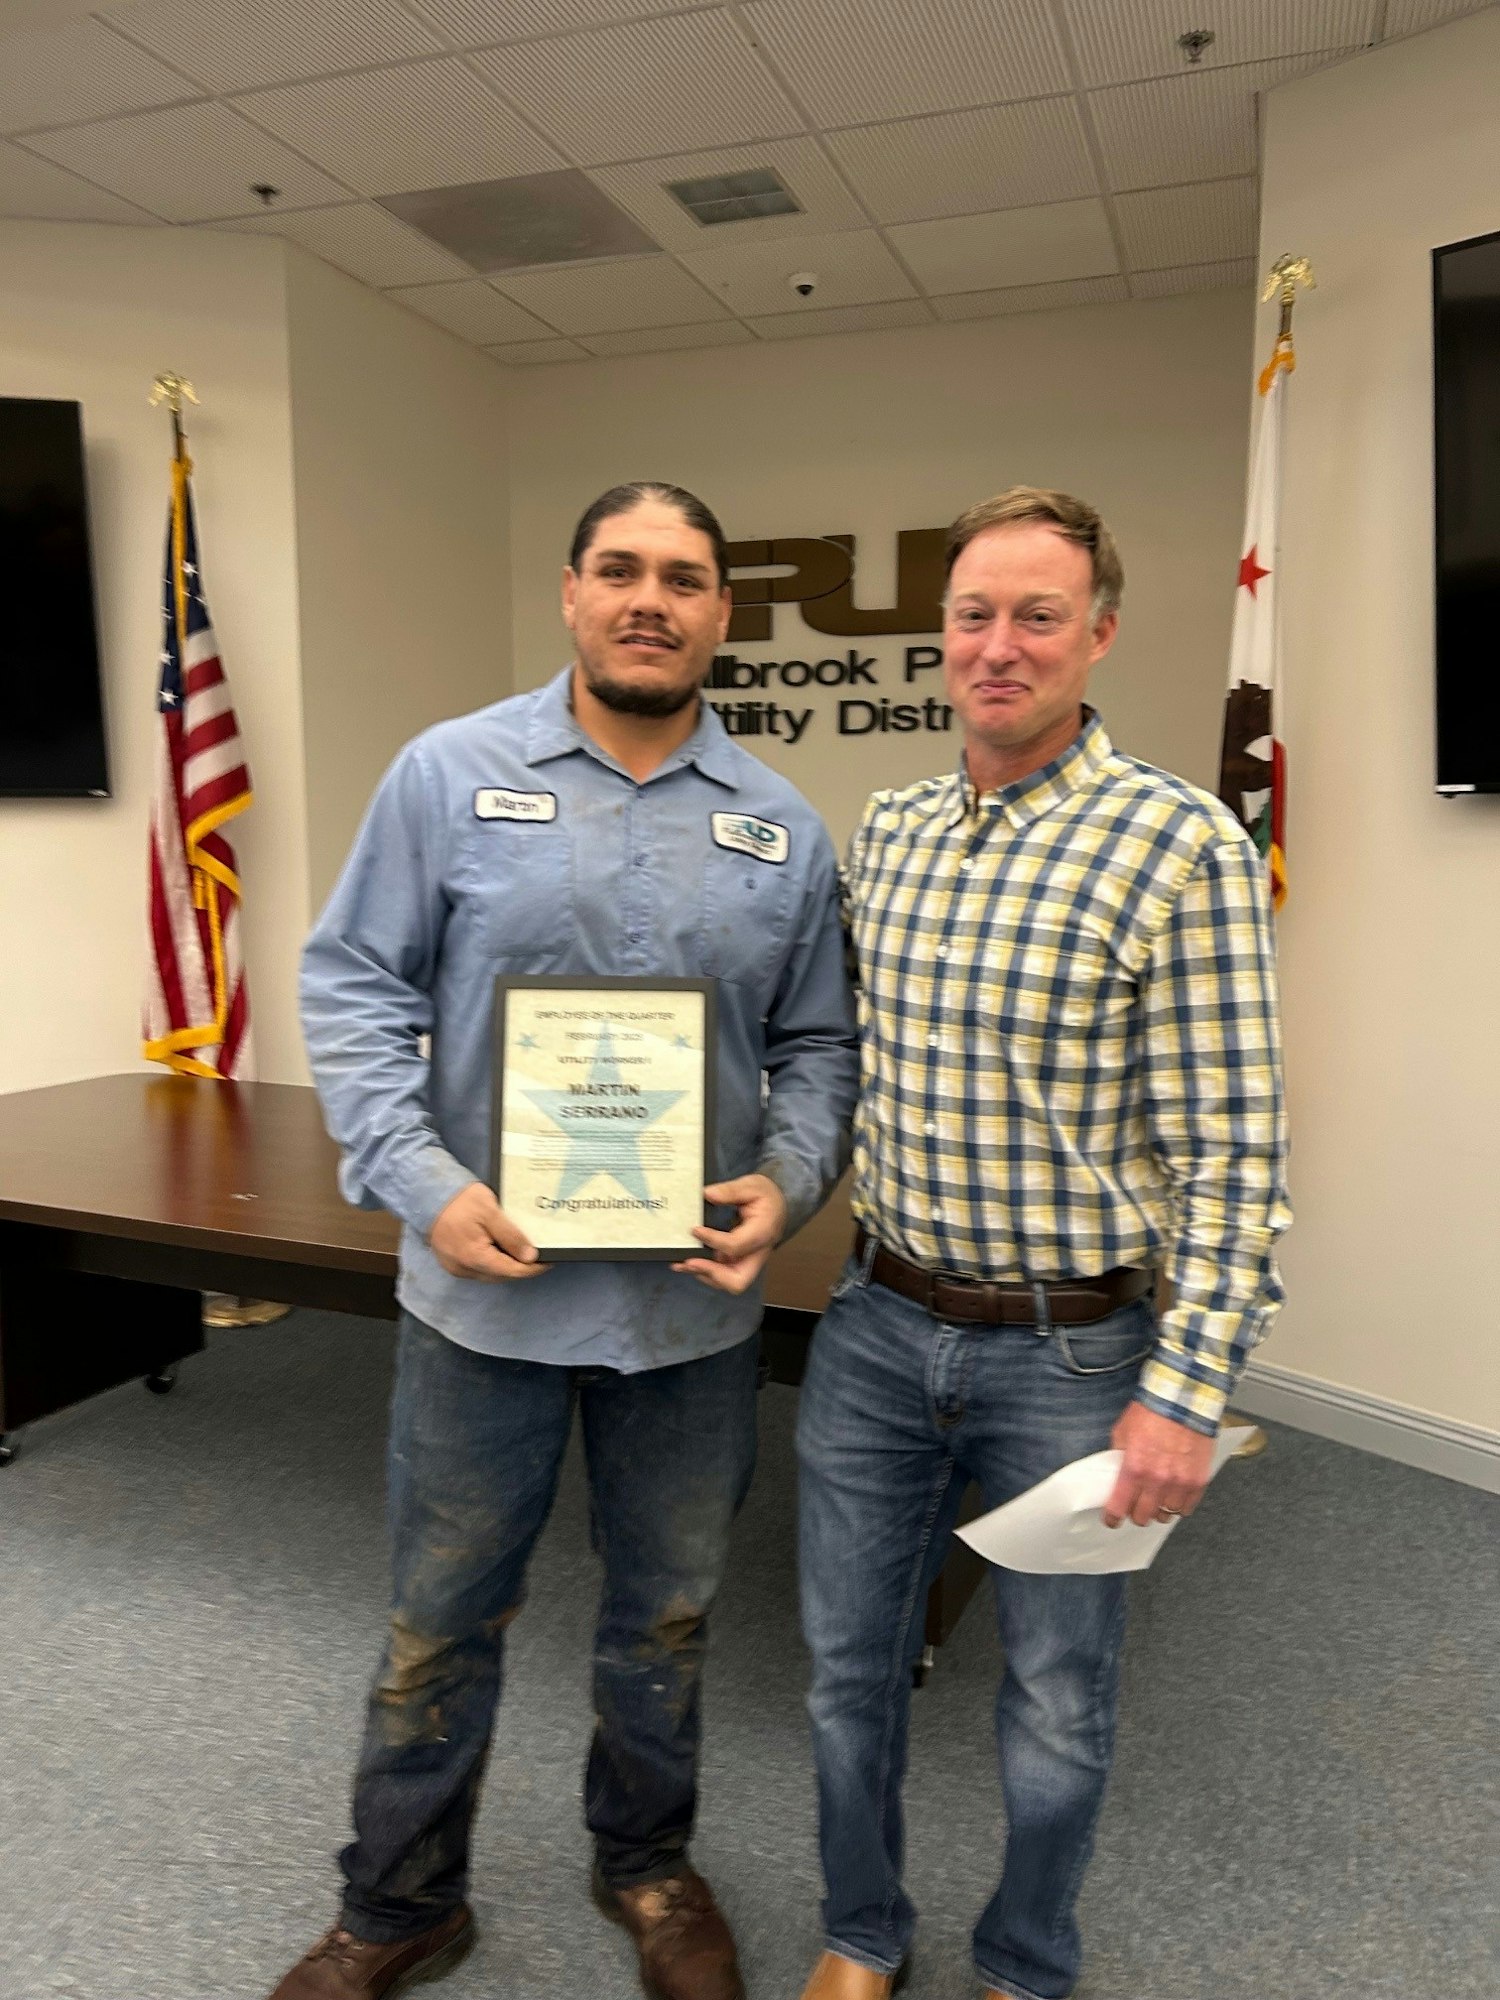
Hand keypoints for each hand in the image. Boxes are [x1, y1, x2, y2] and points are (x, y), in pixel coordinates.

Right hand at [428, 1182, 549, 1281]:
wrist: (427, 1194)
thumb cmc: (459, 1200)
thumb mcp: (490, 1212)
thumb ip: (510, 1235)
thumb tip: (530, 1257)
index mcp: (474, 1257)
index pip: (512, 1271)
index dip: (533, 1268)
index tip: (549, 1261)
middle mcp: (464, 1268)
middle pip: (501, 1275)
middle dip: (521, 1268)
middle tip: (539, 1255)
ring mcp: (456, 1267)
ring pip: (490, 1274)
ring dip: (507, 1266)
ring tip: (523, 1252)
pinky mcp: (452, 1263)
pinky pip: (478, 1268)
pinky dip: (492, 1262)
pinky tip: (501, 1250)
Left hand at [672, 1174, 787, 1294]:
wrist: (777, 1206)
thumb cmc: (766, 1196)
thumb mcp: (752, 1185)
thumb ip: (730, 1190)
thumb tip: (708, 1194)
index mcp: (762, 1233)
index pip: (736, 1246)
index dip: (713, 1241)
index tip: (695, 1230)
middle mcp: (757, 1254)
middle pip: (737, 1281)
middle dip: (712, 1273)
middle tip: (691, 1261)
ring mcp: (747, 1261)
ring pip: (727, 1282)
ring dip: (704, 1274)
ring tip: (682, 1263)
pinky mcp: (738, 1262)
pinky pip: (722, 1274)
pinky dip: (704, 1271)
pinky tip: (688, 1262)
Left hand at [1102, 1401, 1214, 1528]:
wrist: (1182, 1399)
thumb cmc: (1152, 1411)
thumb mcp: (1122, 1432)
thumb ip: (1118, 1457)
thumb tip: (1115, 1473)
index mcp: (1133, 1469)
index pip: (1118, 1507)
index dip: (1112, 1518)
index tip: (1112, 1519)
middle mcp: (1156, 1480)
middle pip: (1143, 1517)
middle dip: (1136, 1513)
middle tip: (1136, 1505)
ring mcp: (1179, 1483)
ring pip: (1166, 1515)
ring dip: (1159, 1509)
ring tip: (1157, 1498)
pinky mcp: (1198, 1481)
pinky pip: (1187, 1508)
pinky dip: (1180, 1505)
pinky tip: (1175, 1495)